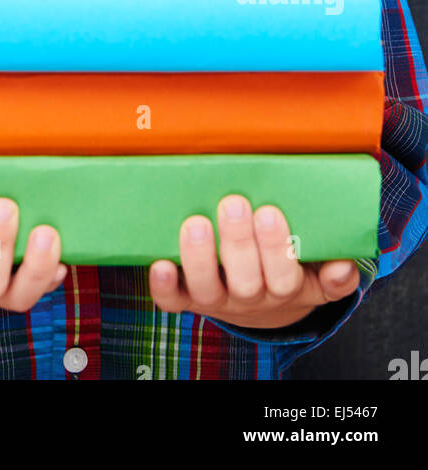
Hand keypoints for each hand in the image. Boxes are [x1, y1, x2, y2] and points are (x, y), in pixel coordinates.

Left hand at [149, 195, 360, 329]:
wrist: (260, 301)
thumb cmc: (286, 266)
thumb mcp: (316, 268)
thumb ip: (333, 268)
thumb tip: (344, 264)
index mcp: (286, 287)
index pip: (286, 277)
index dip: (277, 249)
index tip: (269, 211)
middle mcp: (252, 298)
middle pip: (247, 282)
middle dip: (239, 243)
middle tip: (233, 202)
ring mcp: (218, 300)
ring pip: (209, 289)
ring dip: (200, 258)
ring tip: (196, 223)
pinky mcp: (189, 300)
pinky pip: (174, 302)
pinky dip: (165, 286)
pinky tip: (160, 263)